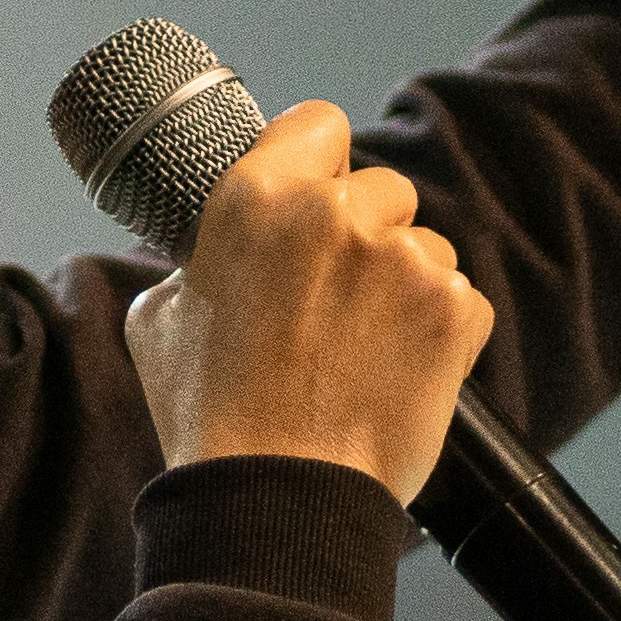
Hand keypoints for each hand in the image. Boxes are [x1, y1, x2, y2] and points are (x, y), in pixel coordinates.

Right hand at [131, 96, 496, 506]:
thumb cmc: (209, 414)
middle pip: (380, 188)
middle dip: (365, 233)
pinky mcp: (454, 312)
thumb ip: (200, 261)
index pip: (317, 123)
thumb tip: (216, 251)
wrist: (277, 497)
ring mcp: (404, 261)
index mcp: (259, 198)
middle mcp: (337, 214)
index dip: (317, 160)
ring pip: (425, 246)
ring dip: (403, 285)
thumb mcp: (160, 317)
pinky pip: (460, 300)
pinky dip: (439, 333)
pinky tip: (395, 373)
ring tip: (360, 351)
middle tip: (333, 300)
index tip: (315, 196)